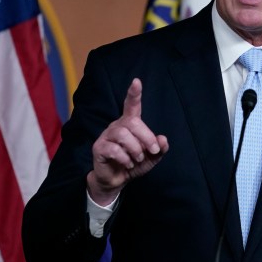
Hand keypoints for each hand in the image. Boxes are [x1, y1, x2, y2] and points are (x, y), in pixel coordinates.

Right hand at [87, 78, 168, 204]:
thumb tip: (163, 139)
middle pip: (133, 122)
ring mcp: (106, 136)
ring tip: (137, 159)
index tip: (136, 82)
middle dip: (147, 137)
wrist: (117, 180)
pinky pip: (113, 149)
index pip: (131, 105)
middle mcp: (117, 126)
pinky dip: (125, 158)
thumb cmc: (134, 163)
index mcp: (130, 124)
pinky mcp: (99, 148)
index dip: (134, 93)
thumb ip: (159, 148)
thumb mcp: (151, 157)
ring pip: (122, 134)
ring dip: (135, 149)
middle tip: (153, 151)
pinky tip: (127, 164)